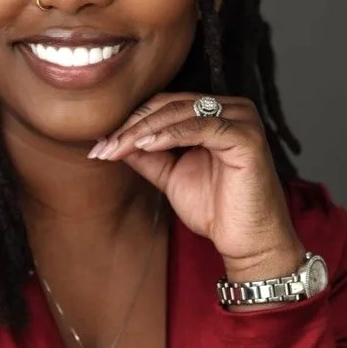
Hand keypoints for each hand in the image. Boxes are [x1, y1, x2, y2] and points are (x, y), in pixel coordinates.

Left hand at [88, 94, 304, 280]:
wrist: (247, 242)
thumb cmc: (215, 209)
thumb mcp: (170, 175)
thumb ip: (146, 154)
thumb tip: (110, 138)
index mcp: (215, 112)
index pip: (164, 105)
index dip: (129, 121)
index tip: (99, 144)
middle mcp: (231, 108)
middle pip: (169, 105)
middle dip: (131, 126)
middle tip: (103, 146)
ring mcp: (242, 119)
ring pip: (180, 113)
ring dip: (143, 130)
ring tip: (117, 147)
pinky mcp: (247, 137)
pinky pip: (201, 127)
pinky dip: (170, 134)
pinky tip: (146, 145)